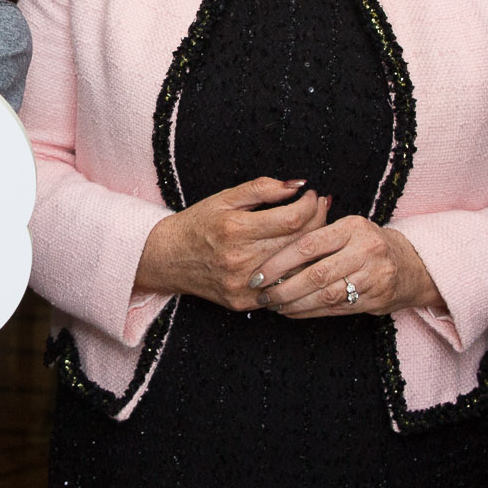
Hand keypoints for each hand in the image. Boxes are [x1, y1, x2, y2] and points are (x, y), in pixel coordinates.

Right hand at [134, 177, 327, 309]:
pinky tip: (299, 257)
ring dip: (312, 248)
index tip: (311, 196)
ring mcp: (243, 285)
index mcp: (235, 229)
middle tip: (320, 207)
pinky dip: (296, 272)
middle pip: (299, 243)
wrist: (167, 259)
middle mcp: (240, 260)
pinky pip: (283, 288)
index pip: (292, 219)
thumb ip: (262, 188)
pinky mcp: (244, 303)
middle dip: (318, 221)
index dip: (310, 205)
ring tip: (314, 230)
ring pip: (296, 268)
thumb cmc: (198, 224)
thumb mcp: (225, 198)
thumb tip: (297, 185)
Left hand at [253, 216, 439, 318]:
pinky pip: (336, 309)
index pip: (308, 244)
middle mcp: (366, 250)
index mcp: (352, 227)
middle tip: (262, 295)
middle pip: (315, 273)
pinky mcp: (376, 298)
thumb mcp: (347, 229)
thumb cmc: (367, 244)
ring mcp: (373, 276)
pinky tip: (292, 312)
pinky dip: (310, 312)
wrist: (411, 264)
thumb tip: (271, 250)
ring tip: (274, 305)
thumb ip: (316, 235)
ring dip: (294, 303)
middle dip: (283, 287)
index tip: (258, 274)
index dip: (278, 262)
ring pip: (325, 295)